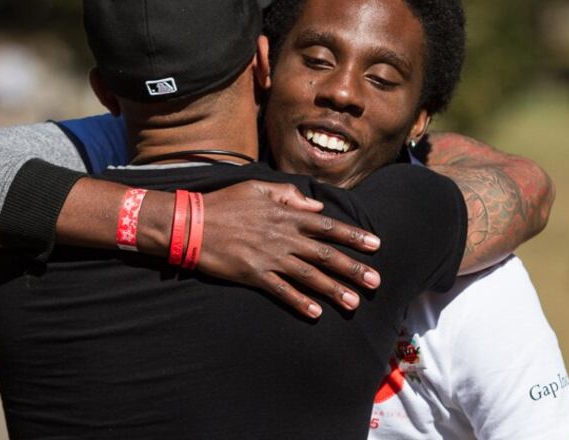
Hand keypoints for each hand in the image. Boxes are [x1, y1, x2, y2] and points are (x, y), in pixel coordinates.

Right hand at [198, 180, 381, 318]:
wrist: (192, 223)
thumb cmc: (225, 203)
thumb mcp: (258, 187)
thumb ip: (289, 195)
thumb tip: (316, 206)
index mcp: (286, 215)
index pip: (328, 226)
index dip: (353, 236)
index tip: (375, 245)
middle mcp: (284, 237)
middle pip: (325, 255)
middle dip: (353, 269)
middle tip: (376, 281)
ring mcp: (270, 257)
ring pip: (309, 276)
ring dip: (333, 290)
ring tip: (354, 303)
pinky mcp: (254, 275)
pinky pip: (281, 291)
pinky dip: (299, 302)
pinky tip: (316, 313)